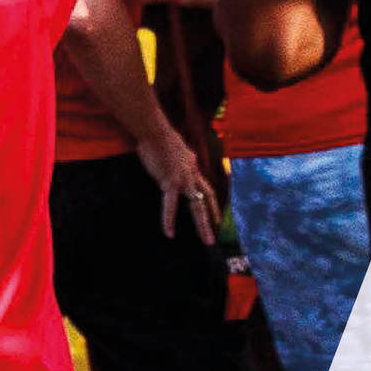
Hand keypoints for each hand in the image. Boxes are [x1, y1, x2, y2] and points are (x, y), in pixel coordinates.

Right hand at [139, 124, 220, 242]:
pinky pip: (170, 205)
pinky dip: (168, 219)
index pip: (206, 188)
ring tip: (206, 240)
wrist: (154, 130)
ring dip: (202, 225)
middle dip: (212, 217)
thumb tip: (173, 157)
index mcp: (193, 166)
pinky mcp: (169, 182)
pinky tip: (169, 233)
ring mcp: (183, 179)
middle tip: (215, 234)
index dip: (212, 203)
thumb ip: (177, 156)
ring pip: (196, 206)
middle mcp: (192, 173)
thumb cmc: (158, 135)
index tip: (216, 217)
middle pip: (207, 198)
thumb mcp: (174, 147)